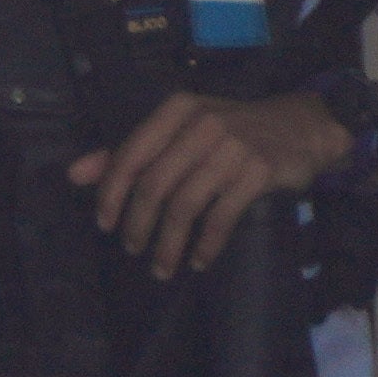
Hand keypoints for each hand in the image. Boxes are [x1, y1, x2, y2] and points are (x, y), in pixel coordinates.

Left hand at [73, 86, 344, 281]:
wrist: (302, 126)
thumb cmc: (232, 130)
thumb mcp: (180, 130)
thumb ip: (130, 151)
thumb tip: (75, 175)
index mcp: (175, 110)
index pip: (130, 154)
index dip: (111, 193)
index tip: (104, 225)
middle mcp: (201, 124)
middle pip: (154, 184)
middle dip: (138, 224)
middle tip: (133, 250)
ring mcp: (232, 147)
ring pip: (185, 204)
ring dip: (169, 242)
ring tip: (162, 266)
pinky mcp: (259, 171)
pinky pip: (222, 215)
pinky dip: (207, 243)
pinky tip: (199, 260)